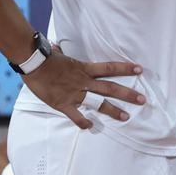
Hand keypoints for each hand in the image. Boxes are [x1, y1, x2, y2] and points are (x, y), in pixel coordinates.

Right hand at [21, 46, 144, 129]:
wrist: (32, 64)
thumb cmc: (45, 57)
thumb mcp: (61, 53)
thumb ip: (65, 54)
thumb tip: (58, 47)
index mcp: (84, 68)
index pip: (109, 68)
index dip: (125, 68)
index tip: (140, 69)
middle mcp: (83, 81)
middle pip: (110, 88)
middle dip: (128, 94)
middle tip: (143, 100)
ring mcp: (74, 93)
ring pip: (98, 103)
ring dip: (113, 110)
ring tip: (126, 117)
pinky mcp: (63, 103)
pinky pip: (75, 115)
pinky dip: (83, 122)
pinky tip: (91, 126)